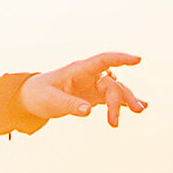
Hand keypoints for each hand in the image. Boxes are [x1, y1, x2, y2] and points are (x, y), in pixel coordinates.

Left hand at [19, 53, 145, 128]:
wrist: (32, 99)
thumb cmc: (39, 95)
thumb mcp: (51, 101)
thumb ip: (70, 105)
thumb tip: (89, 111)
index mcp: (79, 70)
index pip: (103, 60)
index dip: (121, 58)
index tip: (138, 60)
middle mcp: (89, 76)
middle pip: (112, 83)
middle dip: (122, 97)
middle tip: (128, 114)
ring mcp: (92, 86)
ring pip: (115, 90)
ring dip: (126, 100)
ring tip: (139, 111)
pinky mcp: (93, 96)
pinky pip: (112, 98)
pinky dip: (124, 102)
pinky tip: (140, 107)